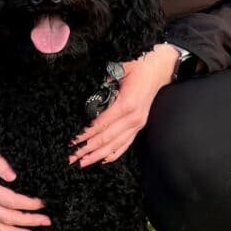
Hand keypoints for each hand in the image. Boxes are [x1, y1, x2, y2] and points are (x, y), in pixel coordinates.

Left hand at [70, 44, 177, 166]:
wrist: (158, 69)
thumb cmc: (138, 67)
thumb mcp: (118, 70)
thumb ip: (103, 83)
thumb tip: (89, 96)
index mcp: (127, 104)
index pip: (101, 124)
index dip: (86, 134)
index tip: (72, 141)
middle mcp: (133, 117)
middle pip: (106, 138)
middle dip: (87, 149)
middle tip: (71, 157)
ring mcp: (138, 123)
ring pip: (115, 145)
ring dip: (98, 155)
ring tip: (83, 163)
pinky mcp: (140, 125)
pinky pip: (126, 143)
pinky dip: (115, 153)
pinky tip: (103, 160)